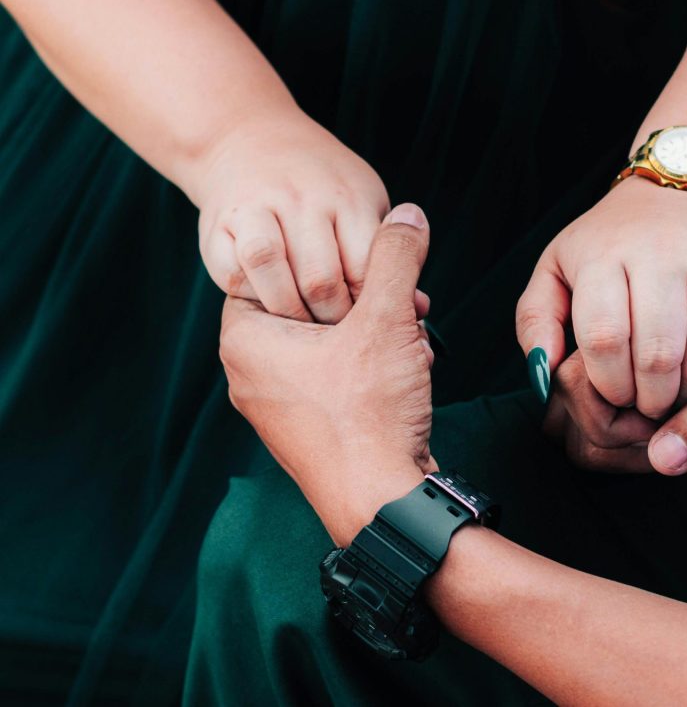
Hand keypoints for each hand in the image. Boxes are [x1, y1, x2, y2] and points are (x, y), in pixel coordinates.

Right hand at [194, 112, 389, 323]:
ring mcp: (258, 207)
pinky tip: (267, 304)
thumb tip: (418, 311)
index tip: (372, 326)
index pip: (367, 270)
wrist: (249, 136)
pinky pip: (233, 274)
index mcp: (350, 198)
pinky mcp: (218, 223)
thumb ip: (391, 258)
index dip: (370, 309)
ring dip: (289, 312)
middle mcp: (303, 198)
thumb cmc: (325, 188)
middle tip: (337, 338)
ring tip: (302, 328)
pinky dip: (251, 297)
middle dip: (332, 321)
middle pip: (321, 279)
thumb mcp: (366, 206)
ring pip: (272, 272)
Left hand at [219, 203, 435, 545]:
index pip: (274, 267)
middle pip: (309, 304)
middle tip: (403, 305)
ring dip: (376, 333)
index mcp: (244, 340)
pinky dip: (373, 367)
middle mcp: (249, 374)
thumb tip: (407, 214)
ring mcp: (277, 407)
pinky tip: (410, 371)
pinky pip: (337, 377)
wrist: (380, 502)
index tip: (366, 268)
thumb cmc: (368, 414)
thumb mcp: (385, 320)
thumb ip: (395, 258)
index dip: (327, 260)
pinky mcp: (307, 430)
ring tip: (413, 342)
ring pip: (329, 342)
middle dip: (364, 301)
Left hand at [517, 177, 686, 418]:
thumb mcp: (556, 270)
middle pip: (657, 353)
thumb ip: (536, 322)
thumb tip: (543, 374)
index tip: (614, 394)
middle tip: (646, 405)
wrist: (678, 193)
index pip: (606, 338)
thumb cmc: (606, 245)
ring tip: (674, 393)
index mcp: (606, 255)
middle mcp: (662, 254)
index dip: (609, 382)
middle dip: (649, 397)